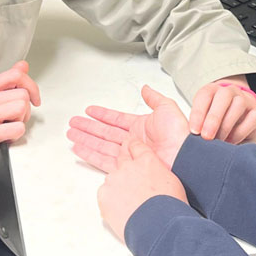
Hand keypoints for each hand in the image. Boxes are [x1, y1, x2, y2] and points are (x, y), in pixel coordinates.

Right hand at [0, 61, 41, 184]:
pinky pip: (17, 128)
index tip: (34, 98)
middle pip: (22, 95)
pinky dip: (17, 135)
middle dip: (25, 111)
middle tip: (12, 121)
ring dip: (21, 122)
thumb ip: (8, 83)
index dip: (31, 86)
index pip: (15, 75)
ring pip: (21, 108)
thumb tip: (22, 65)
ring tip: (8, 128)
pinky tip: (5, 138)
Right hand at [68, 85, 189, 170]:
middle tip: (73, 123)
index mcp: (141, 127)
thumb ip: (154, 99)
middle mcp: (133, 141)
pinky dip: (90, 154)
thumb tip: (145, 88)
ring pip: (100, 145)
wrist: (184, 158)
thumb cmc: (179, 135)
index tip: (89, 111)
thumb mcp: (167, 109)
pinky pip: (103, 160)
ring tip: (70, 134)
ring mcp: (128, 155)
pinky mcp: (126, 168)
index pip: (116, 119)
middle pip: (104, 133)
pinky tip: (79, 148)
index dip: (102, 115)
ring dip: (85, 139)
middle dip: (88, 128)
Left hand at [97, 139, 186, 243]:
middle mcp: (128, 167)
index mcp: (147, 161)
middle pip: (122, 159)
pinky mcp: (104, 195)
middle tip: (130, 179)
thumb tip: (153, 175)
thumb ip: (157, 172)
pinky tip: (122, 211)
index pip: (135, 146)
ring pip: (112, 179)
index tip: (130, 148)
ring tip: (130, 205)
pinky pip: (105, 194)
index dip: (132, 148)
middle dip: (125, 166)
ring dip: (118, 187)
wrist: (158, 227)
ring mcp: (114, 180)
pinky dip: (110, 201)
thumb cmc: (170, 208)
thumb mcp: (172, 182)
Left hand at [188, 76, 255, 142]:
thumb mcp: (202, 119)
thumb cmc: (216, 122)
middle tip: (206, 137)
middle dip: (213, 118)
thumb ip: (195, 123)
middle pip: (223, 98)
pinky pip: (251, 119)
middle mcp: (229, 92)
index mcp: (212, 91)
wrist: (240, 120)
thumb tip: (180, 133)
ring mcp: (245, 100)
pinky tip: (232, 141)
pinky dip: (240, 132)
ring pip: (238, 106)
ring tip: (219, 142)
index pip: (204, 96)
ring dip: (226, 126)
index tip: (193, 131)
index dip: (198, 113)